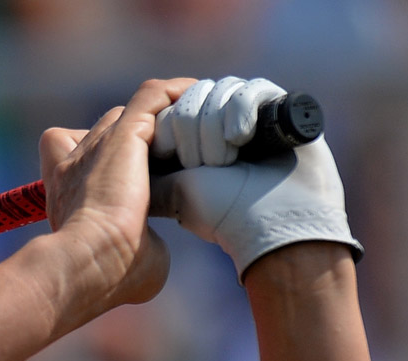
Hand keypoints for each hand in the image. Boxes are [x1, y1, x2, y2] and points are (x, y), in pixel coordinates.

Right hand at [40, 78, 192, 315]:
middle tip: (179, 155)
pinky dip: (178, 93)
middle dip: (142, 138)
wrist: (88, 262)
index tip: (130, 173)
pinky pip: (153, 96)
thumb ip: (140, 242)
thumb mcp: (127, 259)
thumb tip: (152, 246)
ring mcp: (97, 145)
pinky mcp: (124, 133)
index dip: (96, 154)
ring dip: (165, 116)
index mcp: (67, 192)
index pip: (66, 152)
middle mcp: (75, 162)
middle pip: (108, 128)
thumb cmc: (107, 274)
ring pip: (134, 112)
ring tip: (200, 127)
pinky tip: (202, 98)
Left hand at [150, 77, 363, 278]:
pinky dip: (241, 111)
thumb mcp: (169, 188)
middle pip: (193, 95)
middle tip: (207, 166)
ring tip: (226, 161)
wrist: (272, 224)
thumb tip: (126, 144)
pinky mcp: (281, 109)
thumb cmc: (221, 212)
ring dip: (215, 129)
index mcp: (195, 137)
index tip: (178, 161)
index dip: (171, 128)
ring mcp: (252, 114)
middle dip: (192, 132)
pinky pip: (253, 89)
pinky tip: (241, 137)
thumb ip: (147, 164)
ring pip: (220, 91)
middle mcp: (222, 122)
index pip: (171, 105)